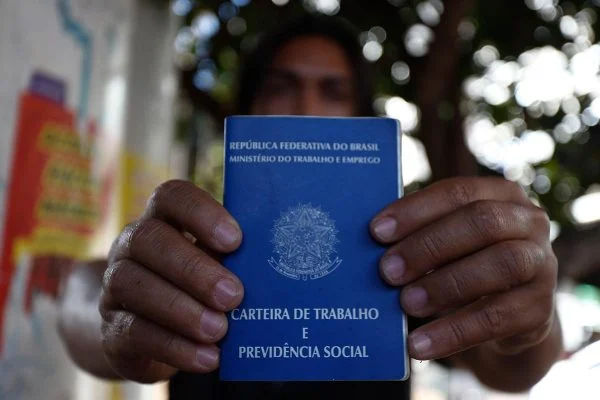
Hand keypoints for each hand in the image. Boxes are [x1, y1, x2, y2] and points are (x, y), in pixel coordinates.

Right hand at [100, 180, 243, 382]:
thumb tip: (270, 267)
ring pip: (133, 285)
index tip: (235, 240)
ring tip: (219, 329)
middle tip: (233, 295)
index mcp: (162, 219)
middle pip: (149, 240)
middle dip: (194, 269)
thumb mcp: (214, 266)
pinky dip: (174, 346)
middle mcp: (131, 246)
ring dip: (181, 309)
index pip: (172, 197)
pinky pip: (134, 331)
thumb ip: (232, 260)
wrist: (147, 332)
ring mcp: (115, 286)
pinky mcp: (111, 328)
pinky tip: (207, 356)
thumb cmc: (195, 287)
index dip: (201, 213)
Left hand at [370, 177, 557, 360]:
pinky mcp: (540, 308)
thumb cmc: (466, 262)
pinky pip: (498, 318)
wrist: (508, 312)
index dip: (416, 210)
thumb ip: (419, 236)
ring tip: (405, 304)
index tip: (376, 231)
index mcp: (501, 195)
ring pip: (499, 265)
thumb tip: (370, 246)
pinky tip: (420, 344)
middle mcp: (529, 222)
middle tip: (387, 271)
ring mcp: (541, 263)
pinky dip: (454, 332)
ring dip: (444, 285)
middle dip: (429, 246)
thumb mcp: (447, 243)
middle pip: (482, 222)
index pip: (458, 192)